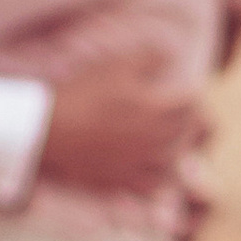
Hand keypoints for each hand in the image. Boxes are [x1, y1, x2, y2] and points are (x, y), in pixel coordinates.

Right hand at [39, 70, 207, 194]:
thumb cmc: (80, 95)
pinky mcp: (122, 182)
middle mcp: (154, 139)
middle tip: (190, 115)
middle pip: (189, 132)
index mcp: (155, 108)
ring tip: (177, 141)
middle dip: (193, 121)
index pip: (193, 102)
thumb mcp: (114, 65)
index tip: (188, 90)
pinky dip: (162, 179)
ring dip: (181, 148)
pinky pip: (154, 187)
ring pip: (176, 160)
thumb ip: (149, 56)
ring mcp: (140, 163)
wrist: (46, 132)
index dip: (194, 94)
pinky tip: (158, 171)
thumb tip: (172, 53)